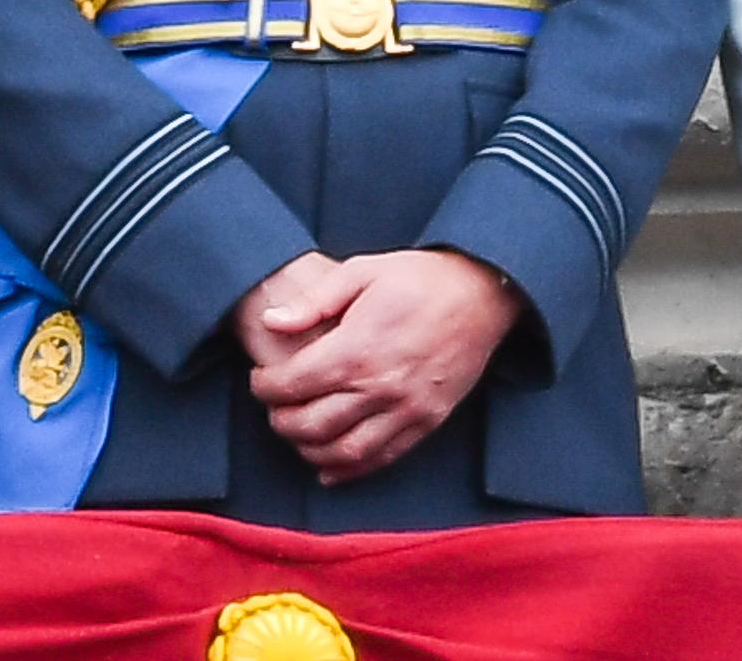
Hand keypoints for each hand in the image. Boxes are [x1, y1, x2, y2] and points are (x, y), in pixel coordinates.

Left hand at [247, 250, 521, 485]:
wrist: (482, 293)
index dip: (265, 388)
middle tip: (274, 410)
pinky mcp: (428, 422)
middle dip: (281, 422)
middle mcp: (379, 387)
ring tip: (297, 436)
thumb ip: (313, 302)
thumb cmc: (419, 278)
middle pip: (311, 425)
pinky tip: (330, 468)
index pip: (293, 385)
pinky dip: (351, 470)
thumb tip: (270, 323)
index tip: (260, 381)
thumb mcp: (360, 271)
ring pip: (344, 452)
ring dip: (310, 451)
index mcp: (356, 349)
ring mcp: (406, 410)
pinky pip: (383, 458)